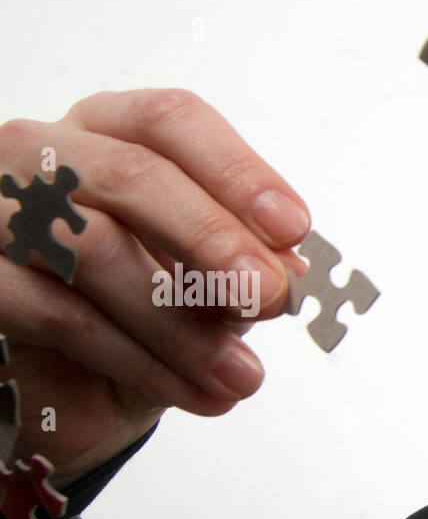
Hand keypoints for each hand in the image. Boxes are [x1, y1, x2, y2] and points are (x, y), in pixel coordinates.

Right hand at [0, 88, 309, 488]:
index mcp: (108, 135)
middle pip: (134, 174)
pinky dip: (144, 363)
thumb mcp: (202, 282)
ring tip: (243, 376)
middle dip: (214, 239)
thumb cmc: (138, 310)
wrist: (66, 387)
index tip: (293, 227)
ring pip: (94, 248)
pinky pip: (62, 316)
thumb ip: (241, 263)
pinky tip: (199, 394)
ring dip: (184, 324)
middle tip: (269, 296)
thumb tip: (290, 267)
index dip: (238, 172)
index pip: (171, 123)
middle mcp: (43, 156)